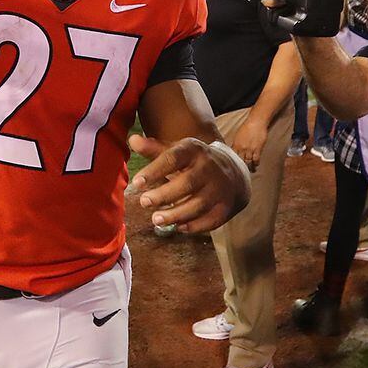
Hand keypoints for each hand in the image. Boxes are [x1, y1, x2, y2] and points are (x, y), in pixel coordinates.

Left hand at [130, 136, 249, 232]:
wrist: (235, 171)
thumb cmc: (196, 162)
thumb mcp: (178, 151)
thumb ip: (155, 149)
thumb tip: (133, 140)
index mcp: (194, 151)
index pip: (173, 158)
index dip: (155, 170)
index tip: (137, 182)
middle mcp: (209, 168)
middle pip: (187, 183)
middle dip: (164, 195)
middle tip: (144, 202)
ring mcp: (220, 189)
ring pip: (198, 205)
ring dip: (176, 214)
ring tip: (156, 219)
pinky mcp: (226, 207)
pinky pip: (210, 220)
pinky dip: (194, 226)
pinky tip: (178, 227)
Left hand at [232, 113, 268, 170]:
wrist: (256, 122)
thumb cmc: (247, 127)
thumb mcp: (238, 136)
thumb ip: (236, 144)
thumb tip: (234, 151)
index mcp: (236, 145)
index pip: (232, 157)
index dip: (233, 163)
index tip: (233, 168)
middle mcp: (242, 148)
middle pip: (240, 161)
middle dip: (241, 167)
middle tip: (241, 172)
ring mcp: (250, 149)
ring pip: (248, 162)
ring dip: (249, 167)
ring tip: (250, 171)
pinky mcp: (258, 149)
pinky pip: (256, 159)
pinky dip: (256, 163)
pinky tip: (256, 165)